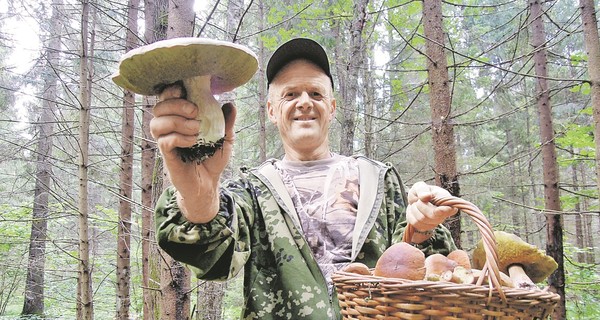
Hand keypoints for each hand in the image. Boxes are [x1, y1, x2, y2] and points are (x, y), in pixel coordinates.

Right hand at [150, 84, 235, 222]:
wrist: (208, 184)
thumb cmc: (212, 159)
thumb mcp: (225, 139)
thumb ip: (227, 122)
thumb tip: (231, 104)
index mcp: (180, 118)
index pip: (167, 98)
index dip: (171, 90)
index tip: (184, 90)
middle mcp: (169, 127)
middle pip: (158, 107)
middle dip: (175, 104)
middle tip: (195, 111)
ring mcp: (166, 141)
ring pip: (157, 123)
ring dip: (177, 121)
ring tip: (196, 129)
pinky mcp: (167, 155)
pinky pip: (164, 141)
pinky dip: (179, 138)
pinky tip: (193, 141)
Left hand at [406, 181, 457, 231]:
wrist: (415, 201)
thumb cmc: (421, 193)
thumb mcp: (420, 186)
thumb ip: (422, 189)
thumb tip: (426, 196)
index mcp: (446, 201)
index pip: (450, 210)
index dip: (444, 211)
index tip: (438, 210)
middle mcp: (444, 214)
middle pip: (432, 215)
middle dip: (421, 205)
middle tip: (419, 199)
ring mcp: (435, 222)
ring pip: (422, 219)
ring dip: (415, 209)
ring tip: (417, 204)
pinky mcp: (426, 227)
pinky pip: (416, 223)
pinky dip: (411, 215)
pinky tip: (414, 211)